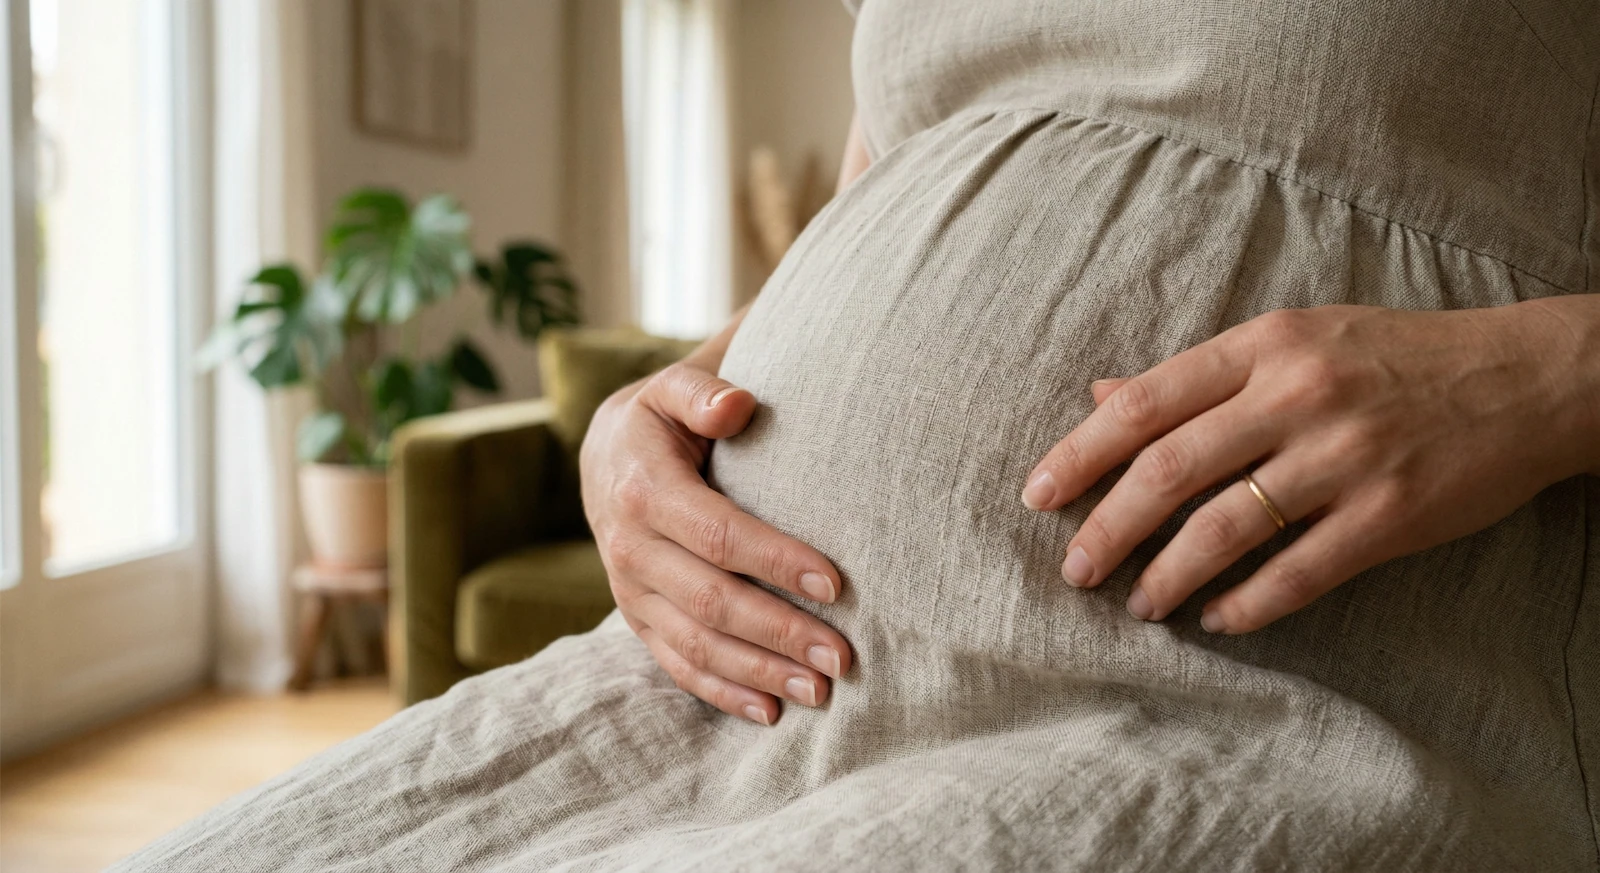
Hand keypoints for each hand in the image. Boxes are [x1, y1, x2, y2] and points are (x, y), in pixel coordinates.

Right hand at [581, 358, 851, 724]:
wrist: (605, 457)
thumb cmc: (661, 421)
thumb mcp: (672, 391)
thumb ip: (703, 393)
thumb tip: (738, 405)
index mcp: (644, 491)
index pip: (717, 534)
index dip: (775, 561)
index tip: (835, 583)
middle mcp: (631, 549)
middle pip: (712, 601)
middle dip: (780, 632)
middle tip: (842, 656)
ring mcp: (631, 592)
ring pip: (698, 644)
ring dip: (760, 673)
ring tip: (820, 691)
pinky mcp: (638, 620)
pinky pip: (679, 665)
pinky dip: (724, 693)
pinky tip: (771, 711)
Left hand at [1020, 303, 1597, 633]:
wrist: (1526, 378)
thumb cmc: (1391, 357)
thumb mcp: (1292, 340)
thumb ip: (1198, 374)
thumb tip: (1100, 394)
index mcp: (1263, 347)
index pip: (1145, 404)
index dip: (1081, 454)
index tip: (1037, 495)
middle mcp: (1297, 396)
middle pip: (1170, 470)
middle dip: (1107, 527)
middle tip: (1073, 570)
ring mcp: (1346, 456)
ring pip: (1225, 527)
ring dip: (1168, 575)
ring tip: (1138, 604)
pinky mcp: (1390, 515)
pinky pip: (1299, 572)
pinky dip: (1249, 604)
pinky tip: (1219, 620)